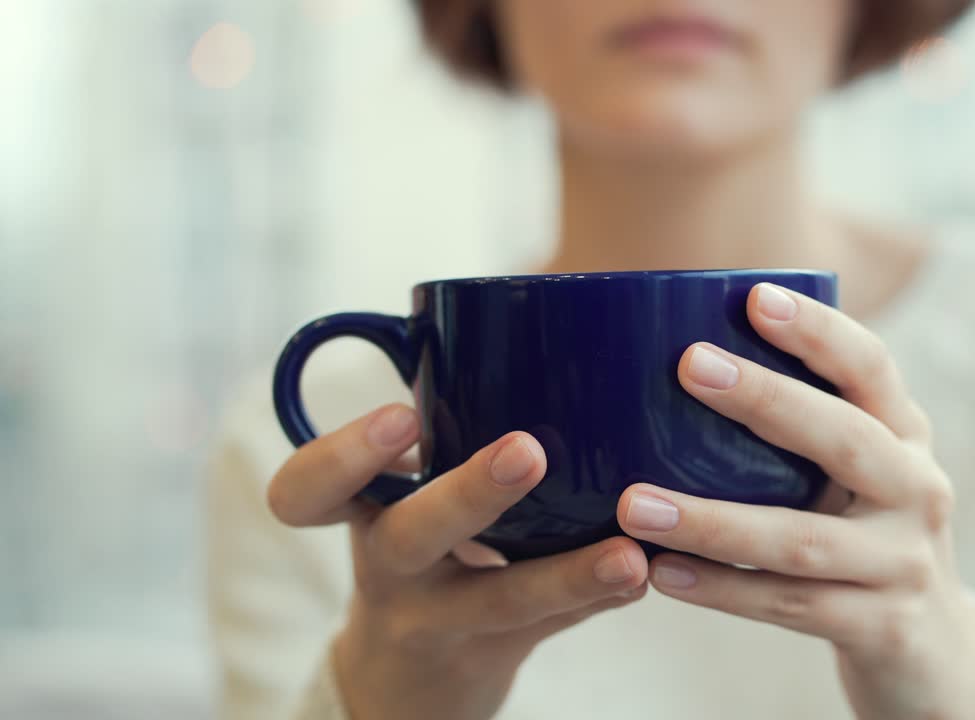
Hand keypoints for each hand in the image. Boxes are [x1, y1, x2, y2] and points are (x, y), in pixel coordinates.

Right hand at [269, 406, 648, 719]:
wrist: (410, 673)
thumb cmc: (421, 537)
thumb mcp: (407, 484)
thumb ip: (449, 418)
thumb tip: (554, 312)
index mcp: (362, 510)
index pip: (307, 491)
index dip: (343, 455)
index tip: (401, 415)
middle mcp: (390, 565)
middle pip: (409, 537)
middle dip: (467, 495)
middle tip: (526, 452)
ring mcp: (438, 619)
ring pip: (499, 600)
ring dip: (566, 575)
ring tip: (625, 553)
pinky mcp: (493, 652)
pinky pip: (552, 627)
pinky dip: (600, 598)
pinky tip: (645, 573)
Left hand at [617, 283, 974, 719]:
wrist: (931, 649)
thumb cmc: (861, 536)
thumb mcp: (854, 477)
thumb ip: (799, 429)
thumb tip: (679, 360)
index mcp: (905, 436)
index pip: (872, 368)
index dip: (820, 331)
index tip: (756, 297)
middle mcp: (919, 490)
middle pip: (846, 438)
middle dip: (767, 399)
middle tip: (687, 364)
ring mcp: (905, 562)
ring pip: (800, 539)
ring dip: (712, 521)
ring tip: (634, 503)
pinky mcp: (884, 626)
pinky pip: (790, 604)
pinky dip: (722, 588)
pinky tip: (663, 572)